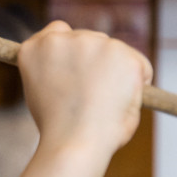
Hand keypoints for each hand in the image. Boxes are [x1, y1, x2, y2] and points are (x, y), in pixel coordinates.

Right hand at [18, 21, 152, 172]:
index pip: (58, 31)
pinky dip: (138, 84)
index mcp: (35, 48)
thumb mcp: (42, 95)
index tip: (77, 69)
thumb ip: (57, 73)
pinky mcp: (122, 53)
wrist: (74, 144)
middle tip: (93, 101)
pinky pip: (141, 66)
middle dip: (96, 64)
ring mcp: (92, 42)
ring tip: (104, 107)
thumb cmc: (59, 132)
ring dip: (116, 74)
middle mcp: (61, 39)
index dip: (71, 51)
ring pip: (115, 53)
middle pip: (90, 41)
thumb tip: (81, 71)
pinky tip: (121, 103)